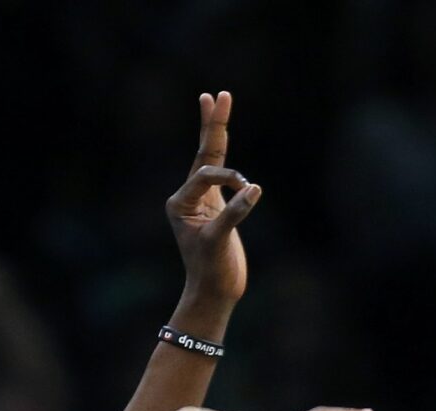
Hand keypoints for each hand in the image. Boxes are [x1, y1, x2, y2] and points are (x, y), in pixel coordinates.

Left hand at [165, 91, 258, 327]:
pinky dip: (228, 154)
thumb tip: (254, 189)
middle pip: (205, 152)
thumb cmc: (211, 270)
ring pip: (213, 158)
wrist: (214, 292)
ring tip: (217, 100)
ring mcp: (204, 200)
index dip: (227, 178)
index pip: (206, 173)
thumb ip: (234, 214)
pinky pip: (224, 173)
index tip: (245, 192)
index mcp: (180, 202)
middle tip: (217, 94)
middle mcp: (188, 197)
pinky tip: (222, 134)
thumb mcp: (219, 242)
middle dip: (212, 124)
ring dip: (217, 130)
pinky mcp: (218, 206)